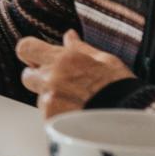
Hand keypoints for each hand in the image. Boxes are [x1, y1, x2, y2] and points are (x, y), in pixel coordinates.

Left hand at [16, 31, 133, 118]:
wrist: (128, 117)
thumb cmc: (120, 88)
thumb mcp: (104, 60)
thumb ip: (80, 48)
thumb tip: (69, 35)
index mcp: (63, 59)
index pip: (25, 47)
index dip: (30, 53)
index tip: (37, 58)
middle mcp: (51, 78)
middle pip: (27, 76)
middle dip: (39, 79)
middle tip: (60, 85)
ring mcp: (50, 100)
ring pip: (39, 98)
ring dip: (52, 99)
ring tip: (77, 104)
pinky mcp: (51, 119)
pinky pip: (48, 116)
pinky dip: (58, 116)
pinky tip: (77, 115)